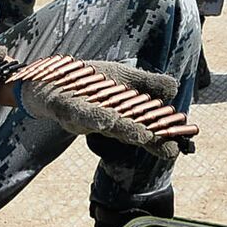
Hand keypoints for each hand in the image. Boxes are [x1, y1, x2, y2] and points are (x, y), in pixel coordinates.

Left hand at [17, 60, 184, 160]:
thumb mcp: (121, 78)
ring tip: (144, 135)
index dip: (161, 141)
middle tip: (170, 149)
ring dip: (125, 131)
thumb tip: (173, 90)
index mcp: (121, 117)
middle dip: (150, 140)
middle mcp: (104, 121)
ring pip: (108, 125)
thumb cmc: (89, 82)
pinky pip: (80, 112)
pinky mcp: (65, 106)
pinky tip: (105, 120)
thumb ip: (147, 83)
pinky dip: (93, 116)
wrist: (49, 77)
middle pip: (129, 132)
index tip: (178, 149)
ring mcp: (84, 115)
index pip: (145, 130)